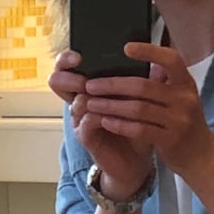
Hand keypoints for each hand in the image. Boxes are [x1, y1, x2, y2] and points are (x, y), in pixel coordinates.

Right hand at [49, 50, 154, 201]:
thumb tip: (157, 59)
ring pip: (74, 100)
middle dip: (67, 74)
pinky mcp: (86, 137)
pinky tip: (109, 113)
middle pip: (57, 80)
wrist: (137, 159)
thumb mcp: (140, 99)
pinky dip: (97, 116)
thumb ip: (142, 79)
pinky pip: (85, 122)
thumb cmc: (137, 126)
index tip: (80, 54)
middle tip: (83, 72)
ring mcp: (81, 119)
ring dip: (88, 95)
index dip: (66, 58)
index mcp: (90, 87)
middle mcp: (80, 101)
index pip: (67, 66)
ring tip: (101, 92)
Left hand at [83, 43, 213, 184]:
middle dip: (113, 85)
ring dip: (111, 105)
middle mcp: (184, 99)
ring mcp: (179, 121)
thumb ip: (163, 82)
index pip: (171, 60)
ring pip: (138, 109)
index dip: (149, 51)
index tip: (126, 48)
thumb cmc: (183, 124)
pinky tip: (105, 121)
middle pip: (143, 86)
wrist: (201, 157)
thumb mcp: (180, 98)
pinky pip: (140, 130)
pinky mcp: (170, 140)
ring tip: (91, 103)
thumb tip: (136, 60)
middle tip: (91, 84)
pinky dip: (120, 125)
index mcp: (186, 83)